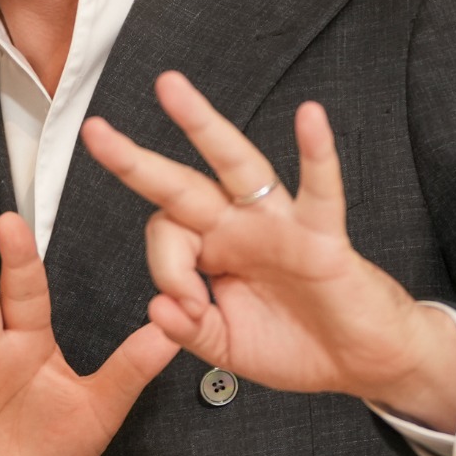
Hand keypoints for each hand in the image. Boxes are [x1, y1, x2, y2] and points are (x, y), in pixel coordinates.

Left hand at [80, 71, 455, 428]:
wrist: (361, 365)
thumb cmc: (296, 346)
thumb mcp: (226, 346)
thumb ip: (188, 331)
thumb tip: (158, 310)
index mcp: (212, 250)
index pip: (166, 237)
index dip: (166, 271)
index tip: (187, 308)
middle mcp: (239, 227)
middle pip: (180, 184)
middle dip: (135, 160)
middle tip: (94, 130)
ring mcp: (279, 225)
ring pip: (237, 166)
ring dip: (203, 126)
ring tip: (171, 90)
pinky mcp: (323, 237)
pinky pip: (321, 191)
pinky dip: (318, 154)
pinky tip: (311, 118)